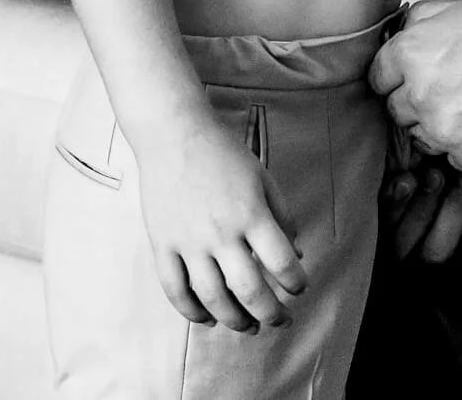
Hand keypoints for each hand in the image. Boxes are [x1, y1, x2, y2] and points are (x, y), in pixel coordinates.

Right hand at [133, 117, 305, 332]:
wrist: (174, 134)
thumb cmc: (222, 153)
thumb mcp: (263, 178)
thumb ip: (282, 215)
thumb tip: (296, 252)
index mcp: (251, 214)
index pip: (281, 263)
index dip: (295, 283)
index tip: (299, 289)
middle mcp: (221, 233)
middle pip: (249, 290)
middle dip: (270, 313)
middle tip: (280, 320)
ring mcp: (188, 242)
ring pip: (212, 298)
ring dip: (234, 320)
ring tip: (248, 327)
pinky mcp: (162, 245)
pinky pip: (175, 289)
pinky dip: (191, 311)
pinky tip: (206, 319)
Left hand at [369, 0, 461, 175]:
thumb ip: (420, 22)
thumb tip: (396, 31)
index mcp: (412, 54)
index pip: (377, 78)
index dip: (397, 76)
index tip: (414, 76)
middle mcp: (421, 96)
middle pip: (397, 111)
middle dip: (417, 103)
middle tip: (453, 90)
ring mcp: (445, 133)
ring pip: (424, 139)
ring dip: (441, 128)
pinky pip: (455, 159)